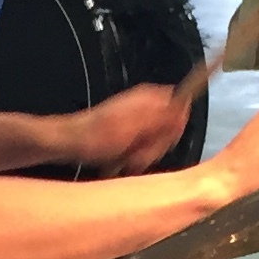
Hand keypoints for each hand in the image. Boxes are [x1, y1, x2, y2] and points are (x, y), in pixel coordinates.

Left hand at [71, 82, 191, 174]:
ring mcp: (139, 120)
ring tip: (128, 156)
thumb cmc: (98, 136)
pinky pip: (145, 148)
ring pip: (158, 142)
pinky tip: (124, 160)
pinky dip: (136, 157)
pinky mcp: (132, 133)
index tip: (161, 140)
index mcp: (150, 98)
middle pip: (170, 129)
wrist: (74, 143)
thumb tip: (185, 103)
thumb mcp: (135, 127)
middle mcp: (147, 106)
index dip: (174, 129)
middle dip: (157, 146)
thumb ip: (163, 116)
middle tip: (140, 151)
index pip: (181, 108)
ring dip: (145, 154)